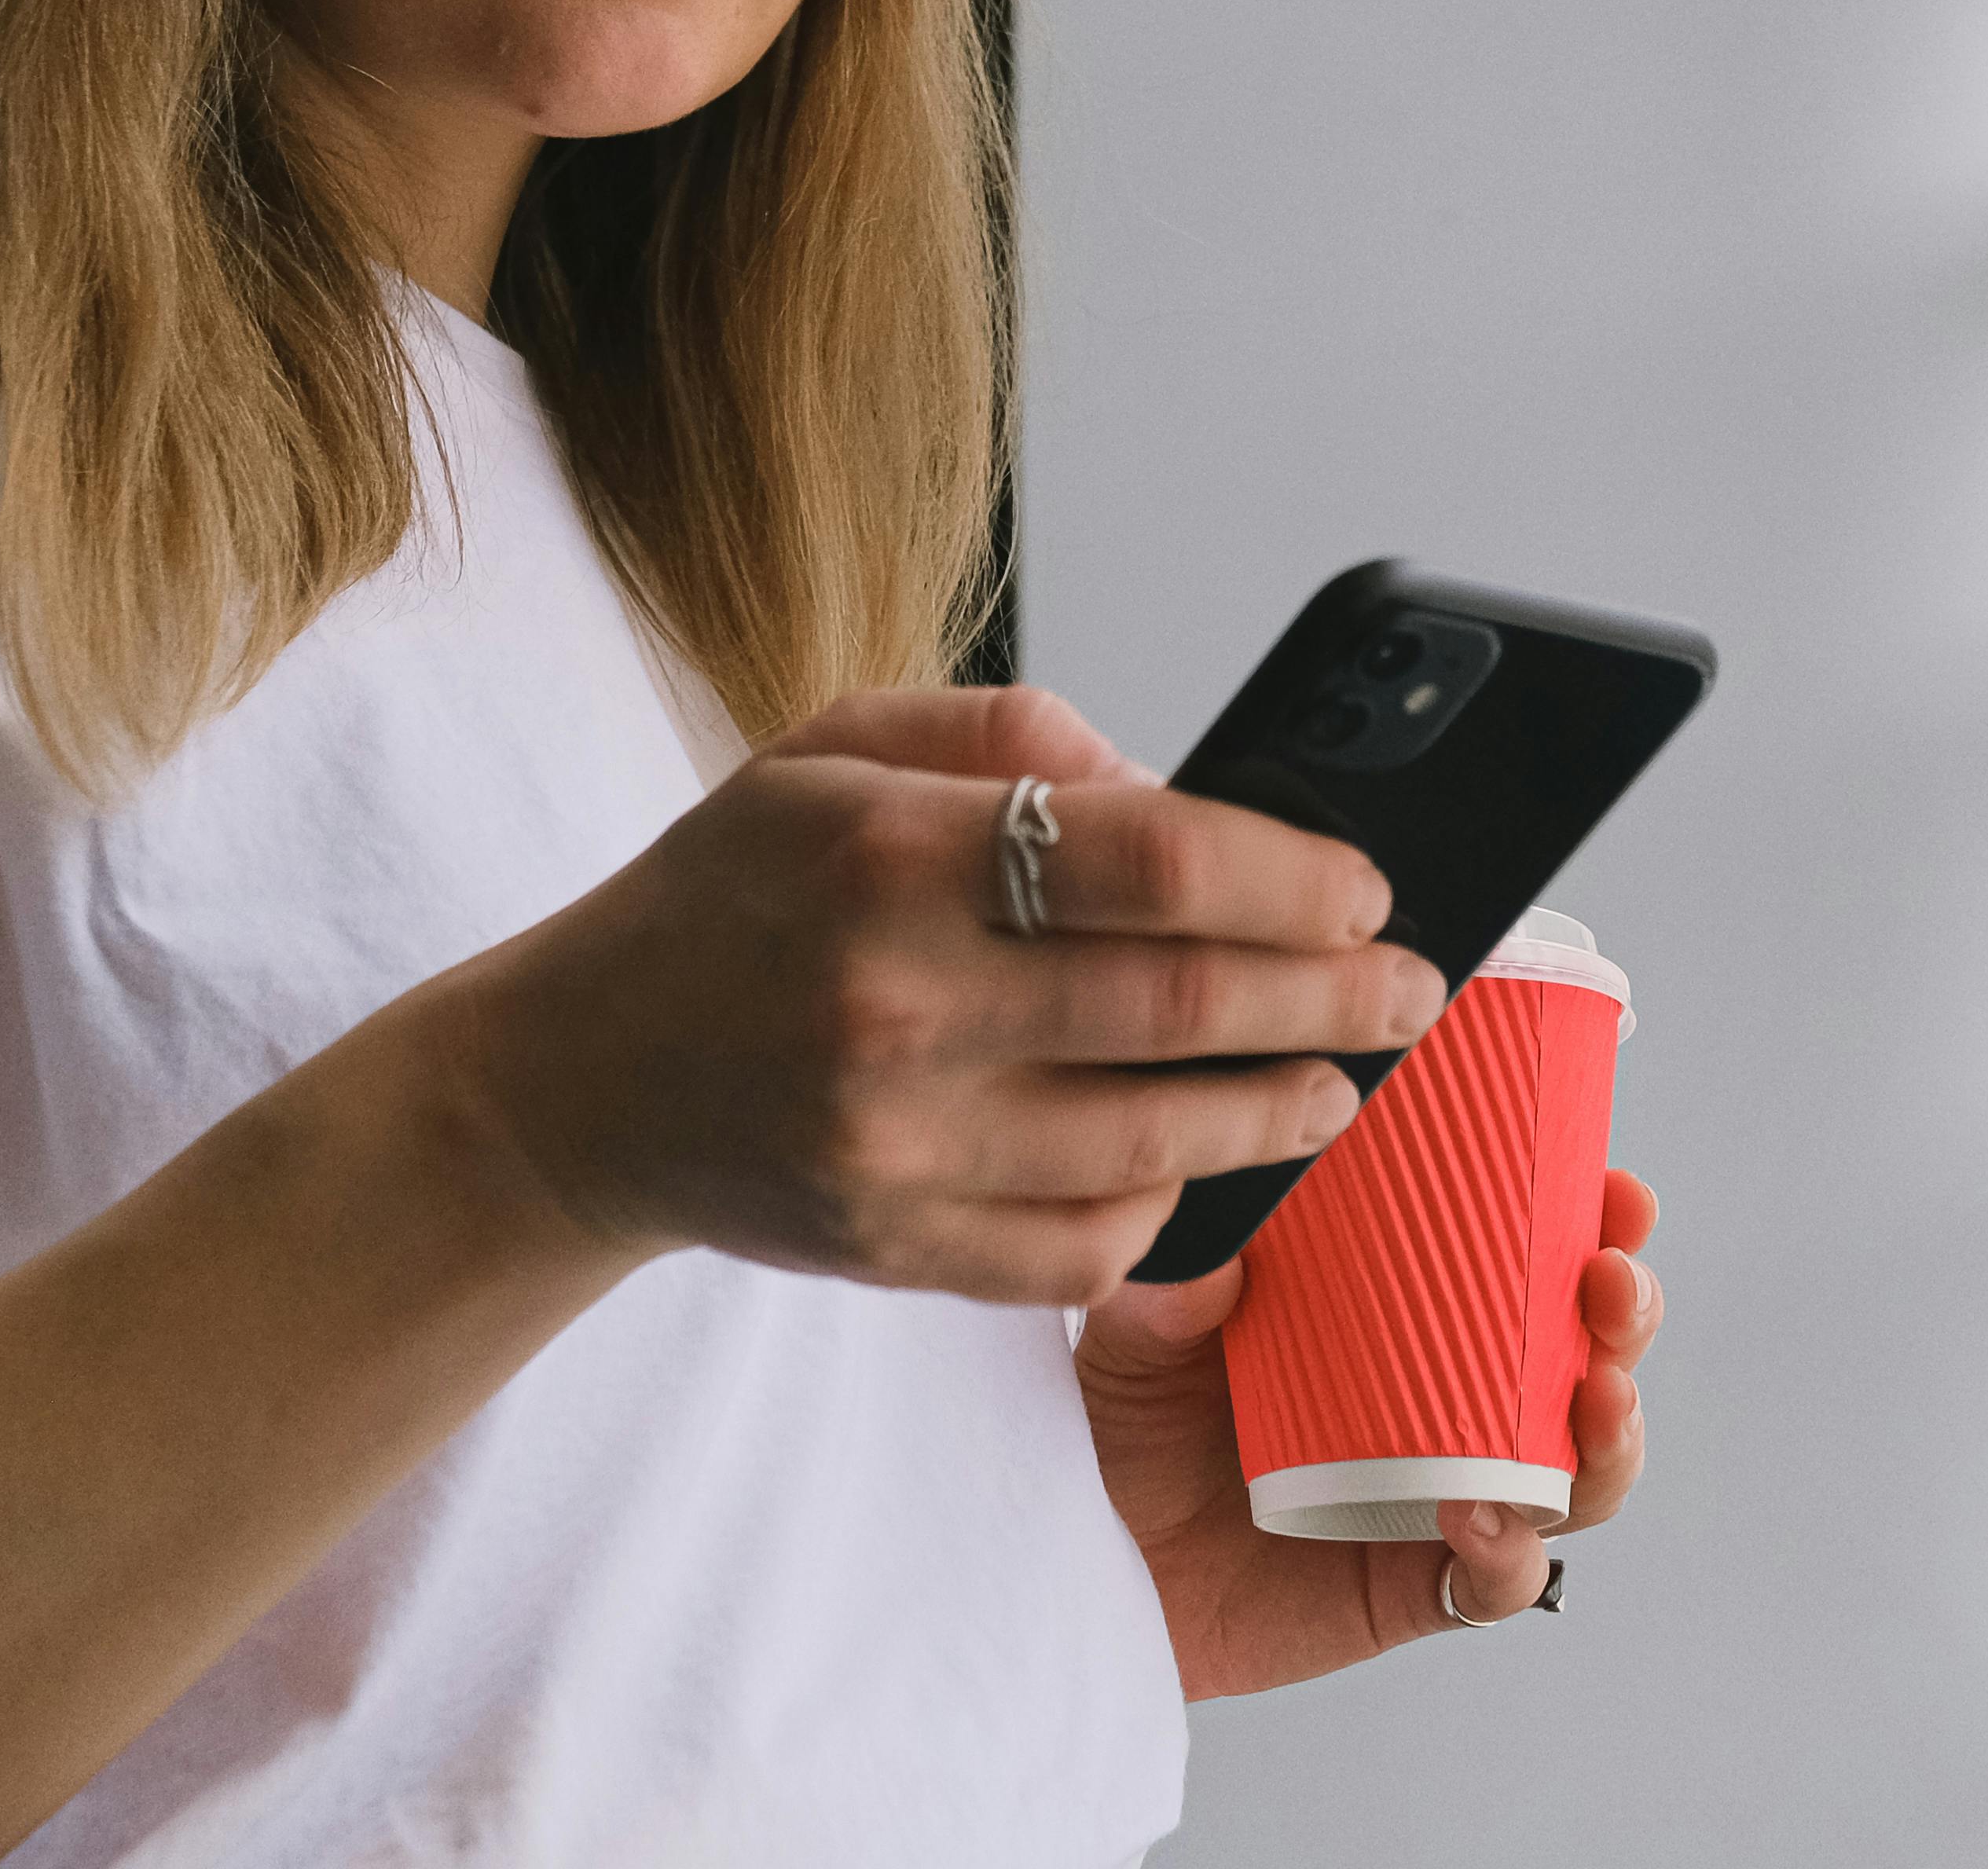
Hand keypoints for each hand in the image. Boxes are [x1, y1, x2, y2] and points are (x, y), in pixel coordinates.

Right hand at [429, 684, 1447, 1303]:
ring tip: (1345, 1081)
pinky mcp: (896, 1250)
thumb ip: (1014, 737)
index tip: (1369, 889)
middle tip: (1411, 989)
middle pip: (1188, 1008)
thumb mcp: (836, 746)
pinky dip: (1169, 1203)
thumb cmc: (729, 895)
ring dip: (1287, 1111)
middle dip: (1337, 999)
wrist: (576, 1079)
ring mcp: (898, 1145)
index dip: (1298, 877)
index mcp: (894, 854)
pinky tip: (1204, 1160)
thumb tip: (1177, 786)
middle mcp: (899, 1003)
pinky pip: (1087, 1245)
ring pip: (1160, 1139)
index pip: (1161, 861)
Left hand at [1080, 1167, 1664, 1697]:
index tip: (1616, 1191)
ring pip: (1578, 1471)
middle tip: (1612, 1284)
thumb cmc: (1125, 1423)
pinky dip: (1512, 1552)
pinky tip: (1485, 1519)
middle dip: (1628, 1315)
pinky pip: (1499, 1579)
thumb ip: (1171, 1286)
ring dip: (1612, 1435)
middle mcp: (1446, 1398)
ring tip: (1595, 1399)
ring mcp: (1443, 1494)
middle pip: (1584, 1352)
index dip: (1592, 1220)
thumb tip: (1222, 1251)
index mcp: (1406, 1312)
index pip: (1528, 1250)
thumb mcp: (1137, 1329)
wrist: (1086, 1555)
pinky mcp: (1413, 1586)